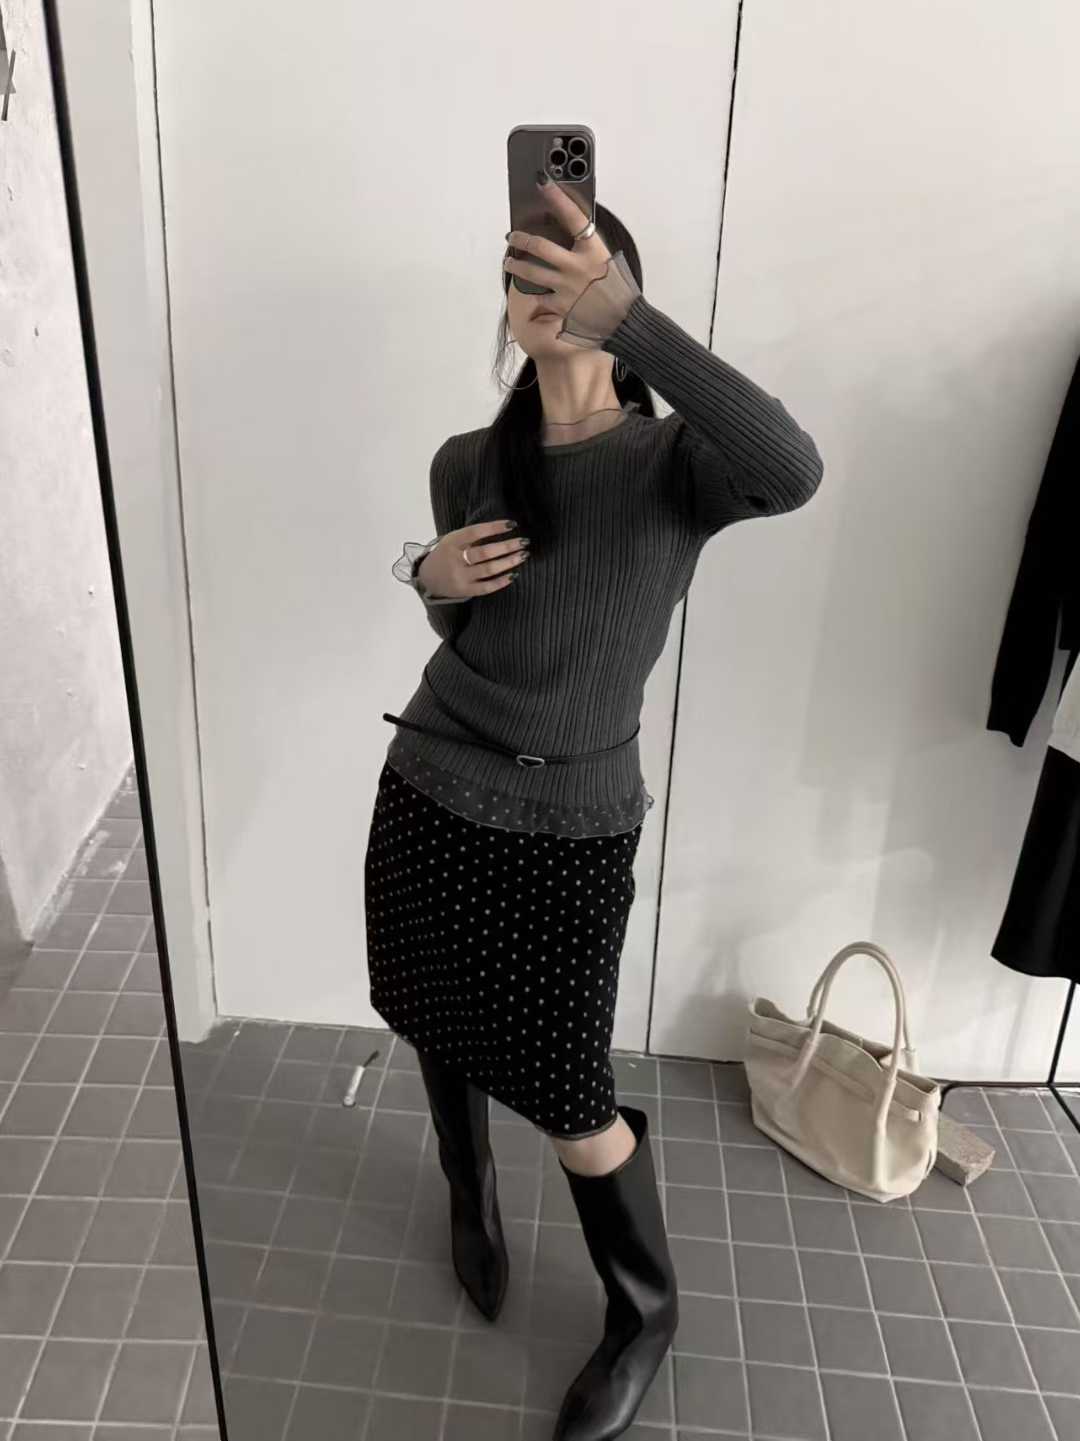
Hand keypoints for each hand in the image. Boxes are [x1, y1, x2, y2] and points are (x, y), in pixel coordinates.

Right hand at [417, 520, 529, 597]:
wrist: (428, 578)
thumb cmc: (446, 554)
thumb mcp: (452, 540)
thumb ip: (472, 536)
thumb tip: (503, 528)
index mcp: (452, 542)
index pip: (475, 532)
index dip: (494, 527)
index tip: (512, 525)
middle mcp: (455, 559)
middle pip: (485, 552)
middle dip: (507, 546)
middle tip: (524, 542)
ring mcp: (460, 577)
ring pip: (488, 569)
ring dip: (509, 562)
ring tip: (523, 555)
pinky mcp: (465, 590)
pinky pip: (487, 587)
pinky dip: (501, 581)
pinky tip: (514, 575)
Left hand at [503, 177, 612, 321]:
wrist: (624, 319)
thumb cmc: (617, 288)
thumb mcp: (606, 259)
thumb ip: (587, 247)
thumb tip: (567, 232)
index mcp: (593, 250)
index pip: (573, 216)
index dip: (557, 197)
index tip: (542, 182)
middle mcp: (577, 267)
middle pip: (539, 247)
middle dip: (520, 239)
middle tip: (512, 237)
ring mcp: (566, 287)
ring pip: (531, 273)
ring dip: (516, 266)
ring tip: (509, 263)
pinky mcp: (561, 306)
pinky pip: (541, 298)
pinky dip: (536, 295)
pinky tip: (532, 291)